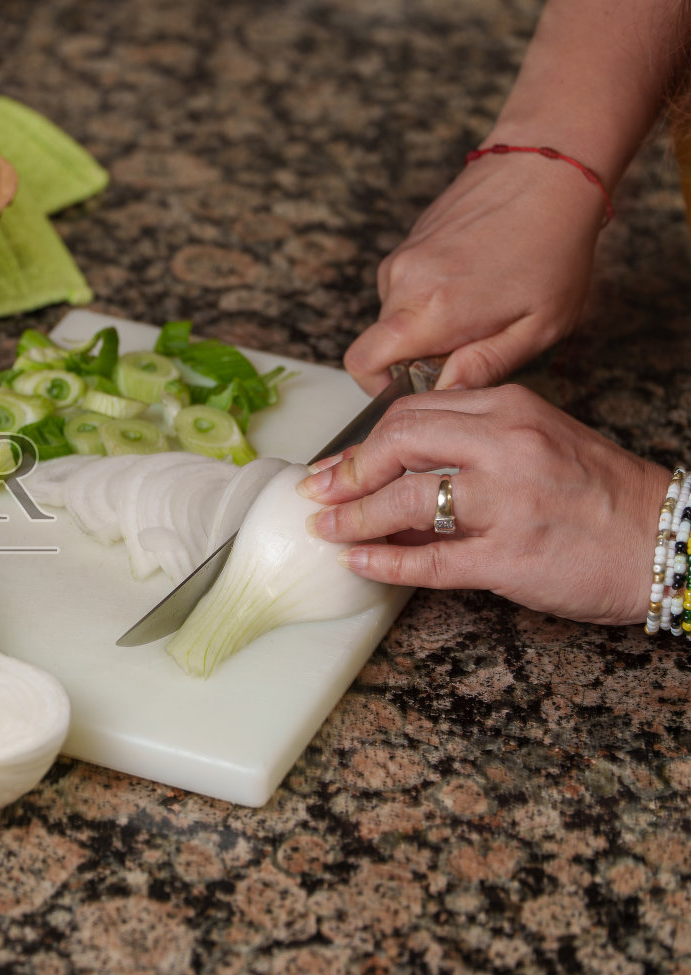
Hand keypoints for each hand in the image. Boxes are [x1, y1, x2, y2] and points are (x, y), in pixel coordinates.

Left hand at [297, 384, 670, 625]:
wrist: (667, 539)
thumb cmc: (598, 494)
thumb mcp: (537, 442)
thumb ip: (470, 445)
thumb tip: (390, 471)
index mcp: (509, 410)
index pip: (411, 413)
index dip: (361, 442)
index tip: (335, 465)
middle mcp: (507, 447)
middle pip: (396, 444)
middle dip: (346, 473)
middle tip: (319, 496)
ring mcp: (508, 503)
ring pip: (404, 502)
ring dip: (354, 520)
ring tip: (328, 533)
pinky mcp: (510, 557)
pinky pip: (430, 561)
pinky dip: (385, 564)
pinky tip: (359, 564)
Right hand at [344, 154, 604, 394]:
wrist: (549, 168)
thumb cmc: (553, 247)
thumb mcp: (538, 326)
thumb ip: (484, 367)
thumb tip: (445, 393)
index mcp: (427, 312)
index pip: (360, 363)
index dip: (379, 385)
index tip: (415, 384)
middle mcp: (402, 282)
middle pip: (383, 340)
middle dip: (418, 351)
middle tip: (475, 339)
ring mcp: (402, 256)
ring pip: (397, 311)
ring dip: (428, 319)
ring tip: (484, 300)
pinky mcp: (410, 239)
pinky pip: (408, 283)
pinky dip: (433, 290)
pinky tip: (478, 274)